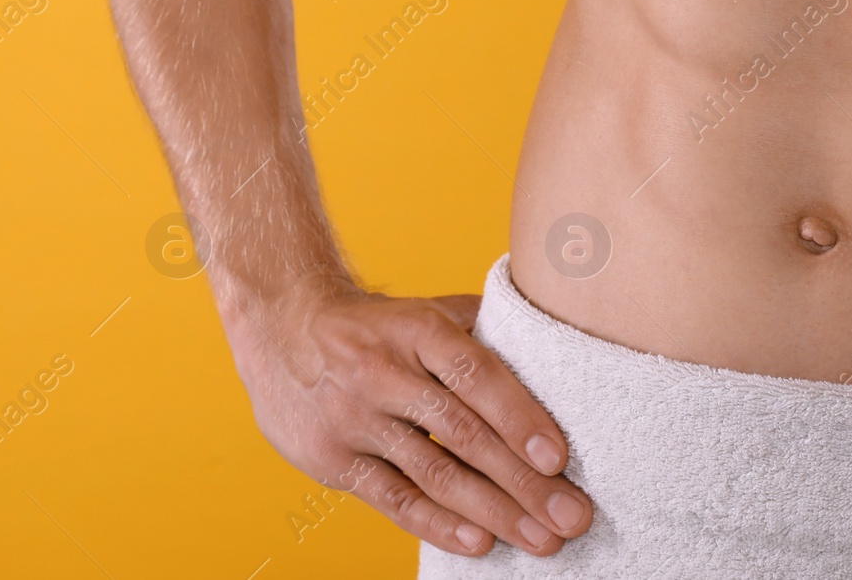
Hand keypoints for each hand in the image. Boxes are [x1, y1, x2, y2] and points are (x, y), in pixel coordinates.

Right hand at [225, 285, 593, 556]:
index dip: (518, 417)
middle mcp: (384, 372)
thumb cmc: (377, 325)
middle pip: (462, 434)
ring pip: (433, 473)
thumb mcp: (425, 309)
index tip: (558, 458)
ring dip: (494, 512)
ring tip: (541, 539)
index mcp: (417, 330)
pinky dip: (437, 524)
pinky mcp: (331, 456)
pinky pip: (392, 497)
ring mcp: (353, 417)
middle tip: (571, 516)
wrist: (280, 323)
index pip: (475, 375)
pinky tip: (480, 542)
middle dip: (523, 482)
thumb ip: (484, 329)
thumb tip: (556, 355)